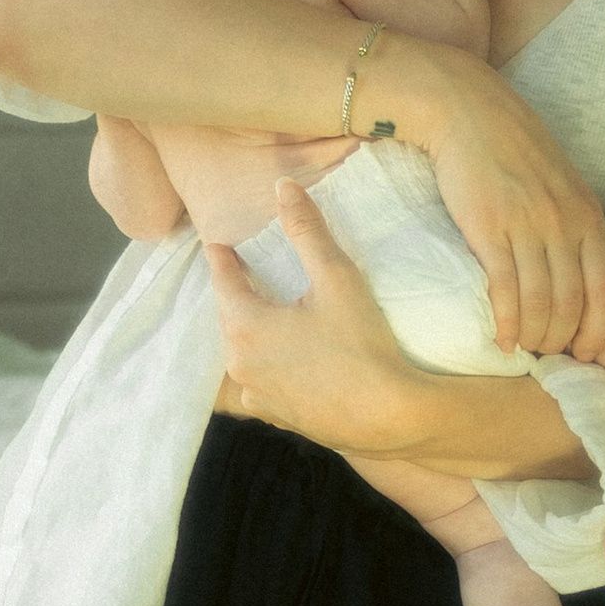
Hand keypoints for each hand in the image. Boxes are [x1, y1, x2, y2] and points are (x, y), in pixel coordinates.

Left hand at [204, 184, 437, 454]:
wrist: (387, 416)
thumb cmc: (361, 345)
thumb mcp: (336, 278)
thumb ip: (307, 231)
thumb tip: (283, 186)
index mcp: (245, 327)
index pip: (223, 283)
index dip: (221, 261)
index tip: (217, 246)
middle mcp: (240, 365)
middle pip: (229, 321)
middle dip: (235, 298)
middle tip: (242, 278)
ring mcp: (257, 397)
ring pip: (242, 357)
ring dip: (248, 337)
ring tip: (262, 321)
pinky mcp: (278, 418)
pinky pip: (260, 386)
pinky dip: (266, 370)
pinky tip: (281, 367)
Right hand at [380, 41, 604, 361]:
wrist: (467, 110)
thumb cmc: (511, 146)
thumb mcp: (560, 182)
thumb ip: (573, 222)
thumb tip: (576, 268)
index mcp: (588, 215)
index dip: (601, 329)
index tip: (589, 351)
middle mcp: (564, 224)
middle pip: (575, 303)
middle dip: (567, 339)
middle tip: (553, 357)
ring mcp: (528, 227)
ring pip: (541, 302)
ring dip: (536, 336)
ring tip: (527, 351)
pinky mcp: (490, 229)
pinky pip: (504, 290)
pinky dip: (506, 322)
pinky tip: (502, 340)